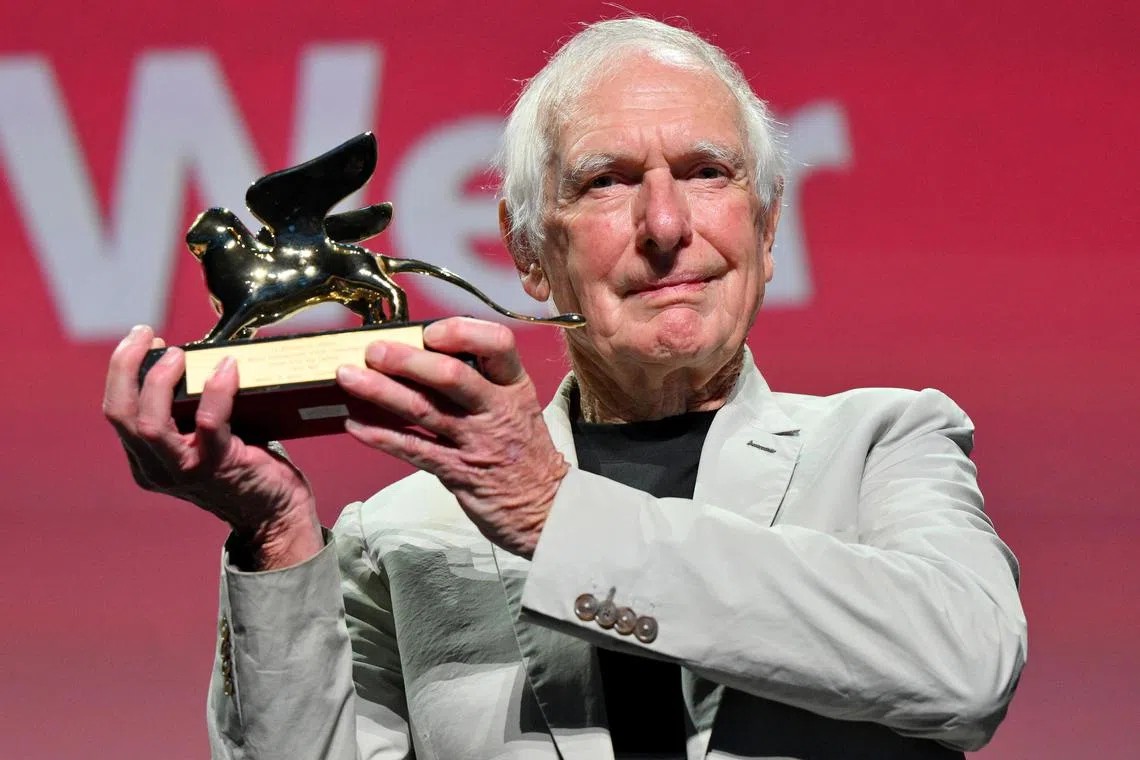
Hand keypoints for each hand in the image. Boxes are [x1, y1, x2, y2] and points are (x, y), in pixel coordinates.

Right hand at [102, 325, 322, 568]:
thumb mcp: (205, 439)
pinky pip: (209, 423)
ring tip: (178, 354)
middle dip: (125, 367)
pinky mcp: (219, 467)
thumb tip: (202, 358)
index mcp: (147, 460)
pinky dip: (216, 391)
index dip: (123, 370)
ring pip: (150, 425)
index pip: (118, 411)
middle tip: (147, 335)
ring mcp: (185, 471)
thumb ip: (192, 410)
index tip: (144, 340)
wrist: (277, 514)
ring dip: (160, 381)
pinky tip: (228, 368)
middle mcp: (156, 469)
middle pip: (120, 414)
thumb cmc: (246, 467)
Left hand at [335, 317, 567, 557]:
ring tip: (348, 377)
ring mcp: (477, 442)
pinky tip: (354, 424)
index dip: (462, 332)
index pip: (498, 344)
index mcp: (514, 387)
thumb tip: (424, 354)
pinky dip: (380, 435)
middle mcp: (497, 410)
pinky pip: (413, 449)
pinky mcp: (458, 473)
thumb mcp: (518, 407)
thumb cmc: (524, 452)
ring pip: (423, 410)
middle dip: (406, 360)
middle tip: (373, 350)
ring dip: (381, 391)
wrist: (547, 509)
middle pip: (451, 376)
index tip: (431, 332)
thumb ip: (481, 382)